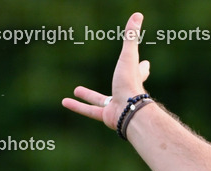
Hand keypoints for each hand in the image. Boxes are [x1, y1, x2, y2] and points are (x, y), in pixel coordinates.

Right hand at [62, 12, 151, 127]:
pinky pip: (90, 111)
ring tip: (76, 89)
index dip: (143, 67)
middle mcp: (127, 93)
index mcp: (134, 80)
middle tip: (118, 80)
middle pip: (122, 87)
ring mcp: (117, 106)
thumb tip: (138, 14)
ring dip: (89, 96)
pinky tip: (65, 102)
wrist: (130, 113)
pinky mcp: (107, 116)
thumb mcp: (129, 56)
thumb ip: (131, 36)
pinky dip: (78, 107)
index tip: (146, 65)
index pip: (141, 71)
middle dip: (119, 83)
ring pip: (101, 101)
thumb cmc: (130, 83)